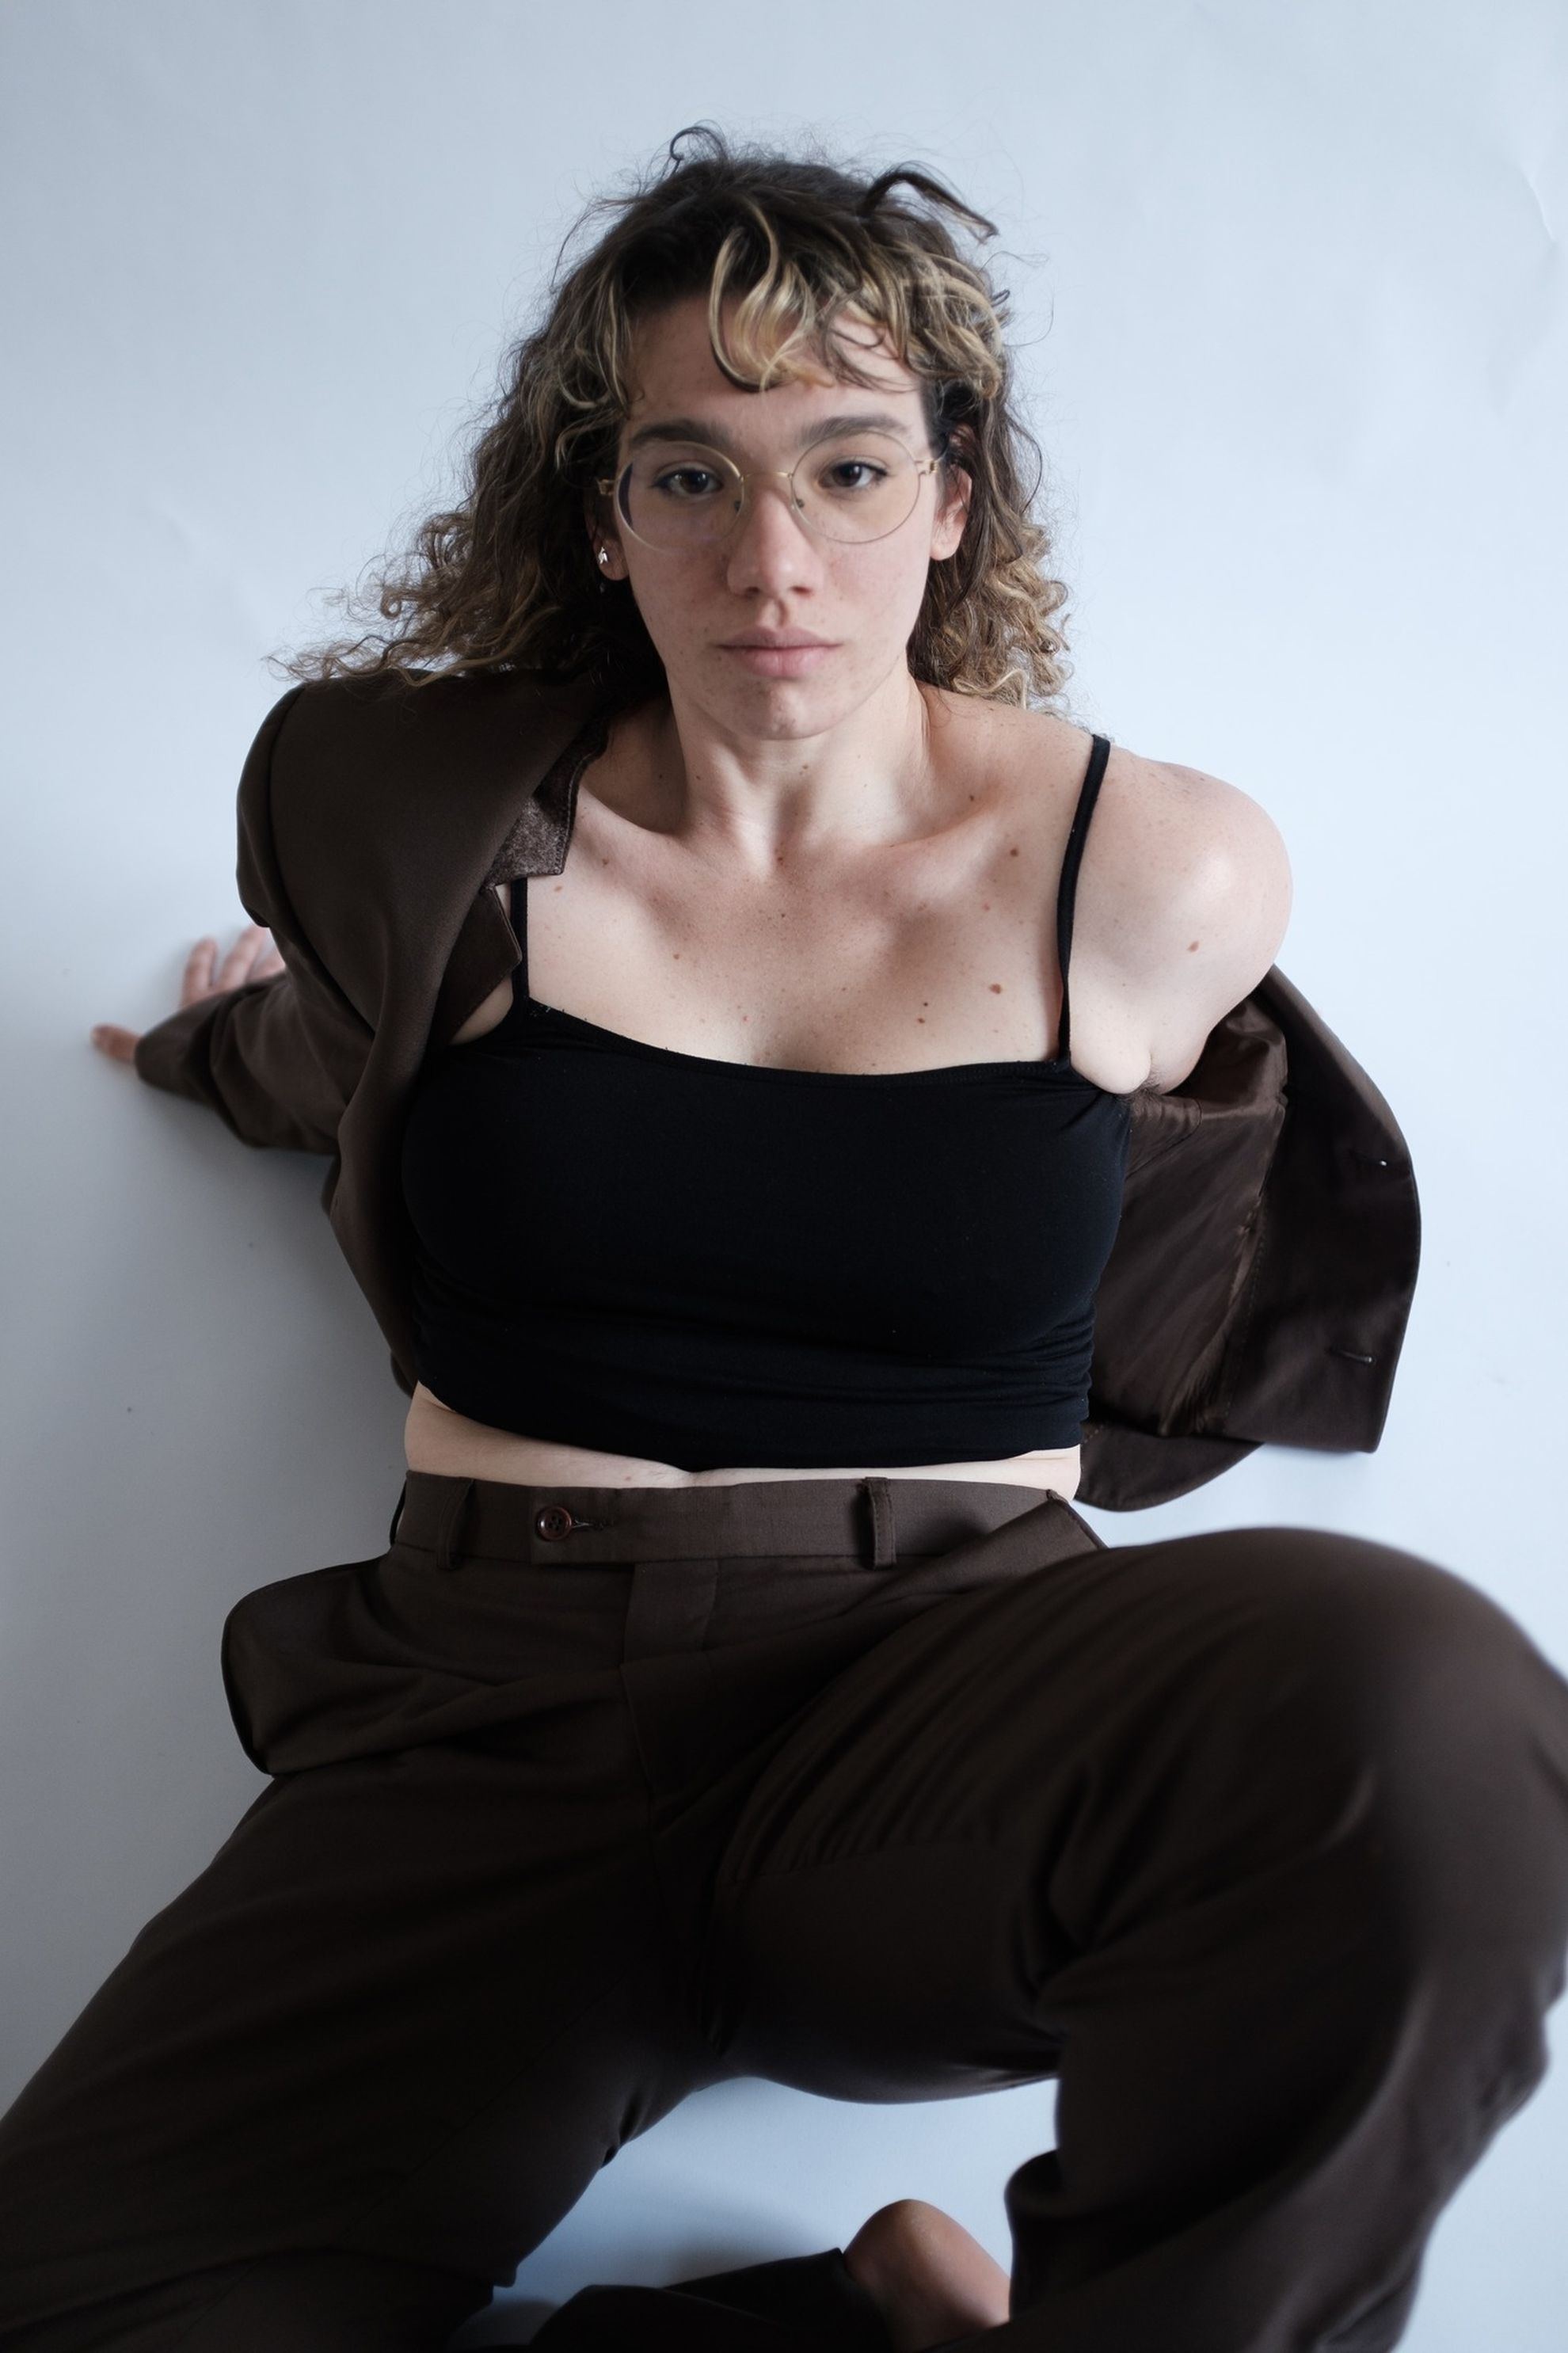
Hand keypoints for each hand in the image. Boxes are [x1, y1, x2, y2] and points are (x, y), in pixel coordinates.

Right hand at [91, 923, 285, 1063]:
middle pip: (239, 966)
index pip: (198, 977)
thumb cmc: (193, 1059)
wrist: (230, 1062)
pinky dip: (302, 977)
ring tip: (287, 941)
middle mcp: (230, 998)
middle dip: (245, 947)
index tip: (208, 941)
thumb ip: (127, 1045)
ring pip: (268, 973)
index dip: (201, 960)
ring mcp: (258, 1002)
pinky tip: (313, 966)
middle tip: (256, 929)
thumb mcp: (152, 1055)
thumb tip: (95, 1035)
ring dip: (276, 957)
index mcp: (200, 1006)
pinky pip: (293, 989)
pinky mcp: (280, 1011)